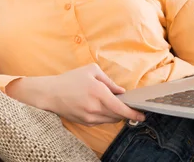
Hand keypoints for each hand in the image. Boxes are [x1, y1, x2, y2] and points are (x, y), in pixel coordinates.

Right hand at [6, 63, 145, 126]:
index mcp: (98, 93)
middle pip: (118, 115)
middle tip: (132, 106)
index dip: (133, 113)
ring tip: (117, 105)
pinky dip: (107, 116)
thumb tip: (121, 91)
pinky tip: (105, 108)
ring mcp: (90, 117)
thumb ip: (109, 81)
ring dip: (117, 114)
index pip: (121, 108)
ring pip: (111, 120)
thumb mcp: (91, 71)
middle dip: (127, 112)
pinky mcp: (85, 122)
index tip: (142, 115)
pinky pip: (102, 121)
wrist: (50, 93)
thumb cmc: (71, 79)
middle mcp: (95, 108)